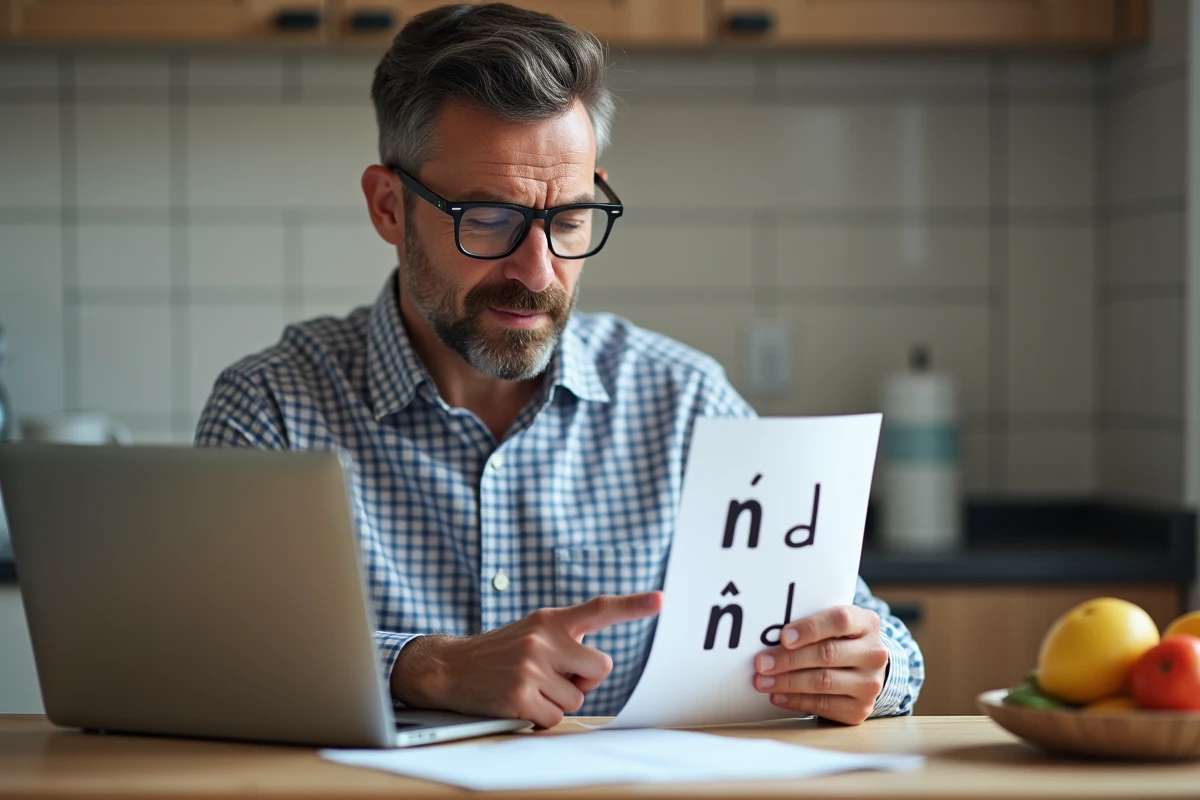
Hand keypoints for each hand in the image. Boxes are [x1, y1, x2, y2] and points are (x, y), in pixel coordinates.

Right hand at [391, 592, 662, 728]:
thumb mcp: (532, 632)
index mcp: (551, 619)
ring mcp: (532, 666)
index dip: (632, 605)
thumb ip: (565, 640)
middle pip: (601, 669)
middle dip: (583, 680)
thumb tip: (596, 669)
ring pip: (576, 699)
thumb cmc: (499, 653)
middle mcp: (544, 638)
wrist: (449, 667)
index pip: (599, 608)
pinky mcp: (520, 694)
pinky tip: (519, 703)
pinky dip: (540, 718)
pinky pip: (554, 718)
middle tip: (553, 677)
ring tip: (528, 687)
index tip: (661, 600)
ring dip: (557, 700)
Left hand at [752, 605, 888, 725]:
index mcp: (867, 623)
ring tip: (763, 681)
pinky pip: (823, 705)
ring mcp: (870, 683)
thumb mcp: (834, 625)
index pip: (840, 620)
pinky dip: (796, 701)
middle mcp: (874, 653)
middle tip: (761, 663)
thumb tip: (768, 636)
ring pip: (823, 681)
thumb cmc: (839, 640)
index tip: (783, 637)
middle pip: (827, 654)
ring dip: (787, 682)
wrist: (865, 670)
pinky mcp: (861, 709)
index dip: (810, 628)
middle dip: (788, 659)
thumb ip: (811, 625)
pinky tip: (778, 696)